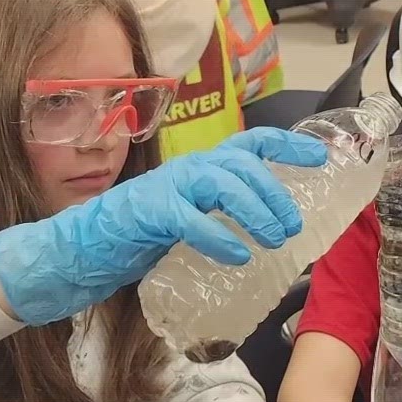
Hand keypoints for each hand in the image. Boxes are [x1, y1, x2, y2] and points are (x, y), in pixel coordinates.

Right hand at [0, 127, 326, 324]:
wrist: (80, 253)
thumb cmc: (139, 239)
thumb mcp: (193, 223)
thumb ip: (224, 218)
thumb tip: (276, 234)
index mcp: (202, 168)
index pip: (252, 144)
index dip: (287, 145)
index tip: (321, 157)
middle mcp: (188, 169)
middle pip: (242, 164)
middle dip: (275, 191)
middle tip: (295, 224)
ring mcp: (166, 188)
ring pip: (221, 183)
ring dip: (254, 210)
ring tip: (275, 239)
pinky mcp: (147, 213)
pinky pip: (188, 219)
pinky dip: (217, 237)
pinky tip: (237, 256)